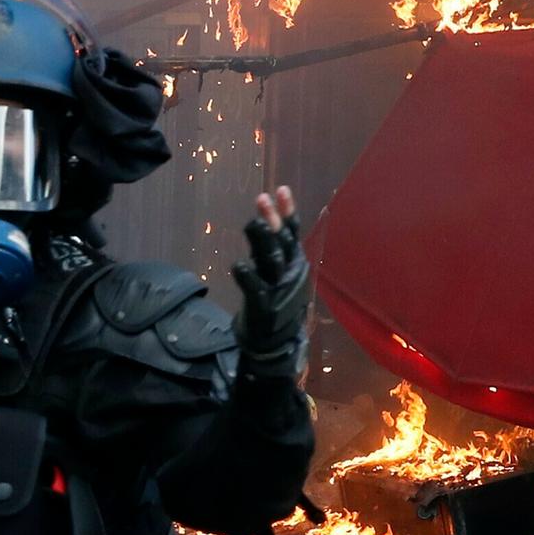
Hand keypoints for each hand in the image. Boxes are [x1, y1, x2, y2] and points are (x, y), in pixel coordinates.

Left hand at [231, 186, 311, 380]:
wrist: (277, 345)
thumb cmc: (276, 304)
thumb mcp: (280, 275)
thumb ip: (274, 250)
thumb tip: (265, 219)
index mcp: (294, 264)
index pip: (292, 232)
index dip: (287, 211)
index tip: (281, 189)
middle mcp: (290, 273)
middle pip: (282, 242)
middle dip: (272, 220)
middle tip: (262, 198)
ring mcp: (278, 289)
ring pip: (271, 261)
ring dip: (263, 241)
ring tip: (253, 223)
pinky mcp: (264, 307)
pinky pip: (256, 289)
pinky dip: (248, 276)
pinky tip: (239, 264)